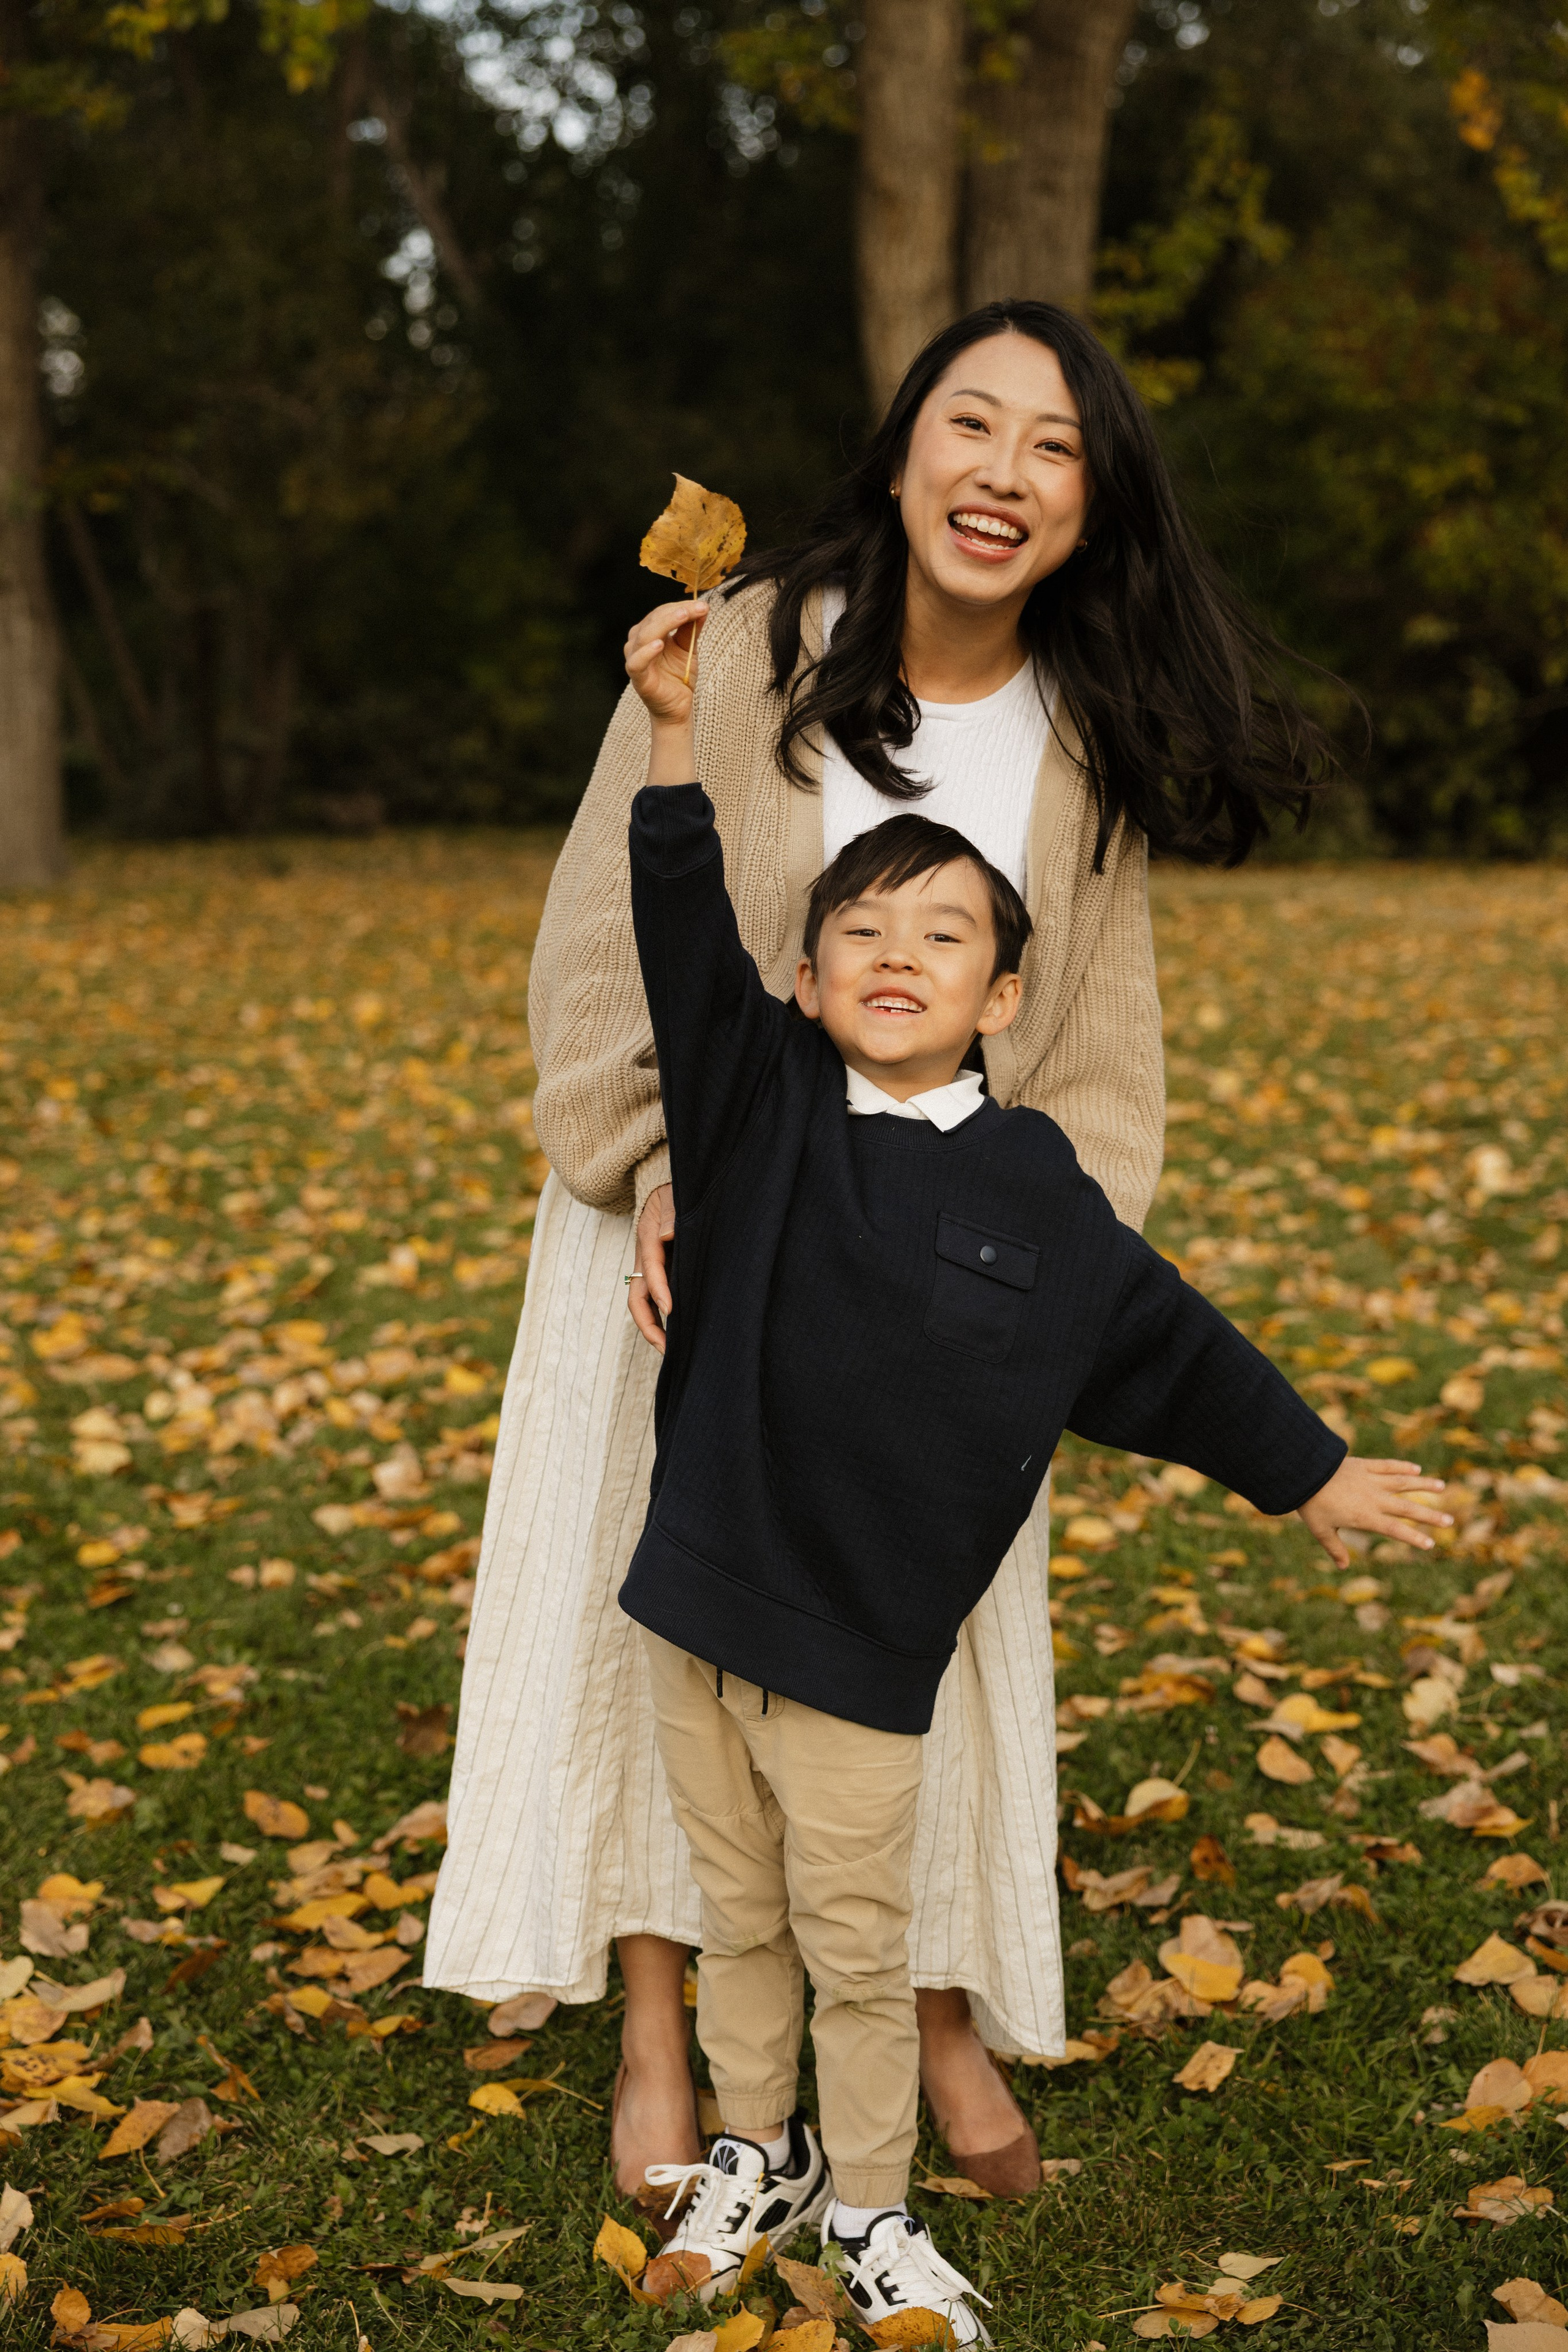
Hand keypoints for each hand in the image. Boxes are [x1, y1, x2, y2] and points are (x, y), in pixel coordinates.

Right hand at [624, 599, 707, 732]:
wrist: (678, 707)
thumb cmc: (679, 676)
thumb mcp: (689, 649)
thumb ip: (692, 629)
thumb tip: (703, 607)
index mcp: (649, 632)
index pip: (662, 612)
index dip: (682, 607)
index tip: (703, 605)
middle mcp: (638, 642)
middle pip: (654, 620)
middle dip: (677, 612)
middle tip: (699, 608)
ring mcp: (636, 658)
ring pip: (644, 635)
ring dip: (665, 623)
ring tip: (683, 616)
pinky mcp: (637, 677)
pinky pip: (637, 662)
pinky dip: (646, 652)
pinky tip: (659, 644)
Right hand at [628, 1184, 674, 1353]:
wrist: (668, 1186)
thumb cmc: (676, 1191)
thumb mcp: (674, 1195)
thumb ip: (672, 1213)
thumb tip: (668, 1235)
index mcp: (648, 1237)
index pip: (650, 1268)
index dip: (659, 1290)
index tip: (672, 1310)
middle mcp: (645, 1258)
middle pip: (637, 1298)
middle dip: (650, 1326)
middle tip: (668, 1349)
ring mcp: (650, 1269)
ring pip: (645, 1304)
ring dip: (656, 1328)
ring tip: (674, 1351)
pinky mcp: (660, 1273)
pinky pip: (656, 1300)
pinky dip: (664, 1319)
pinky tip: (681, 1333)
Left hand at [1297, 1456, 1450, 1569]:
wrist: (1303, 1473)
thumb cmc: (1311, 1504)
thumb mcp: (1321, 1530)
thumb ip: (1335, 1548)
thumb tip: (1343, 1567)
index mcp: (1365, 1516)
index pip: (1395, 1530)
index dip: (1413, 1537)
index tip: (1430, 1544)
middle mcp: (1374, 1498)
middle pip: (1407, 1508)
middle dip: (1429, 1515)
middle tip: (1449, 1521)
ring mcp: (1371, 1479)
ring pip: (1403, 1482)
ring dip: (1423, 1485)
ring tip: (1442, 1487)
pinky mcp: (1364, 1464)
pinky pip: (1387, 1465)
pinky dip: (1403, 1466)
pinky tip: (1417, 1469)